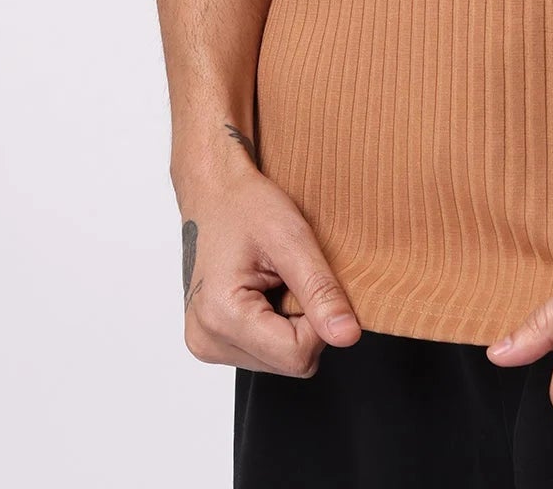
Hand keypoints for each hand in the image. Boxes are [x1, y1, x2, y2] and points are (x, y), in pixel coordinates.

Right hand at [178, 157, 360, 377]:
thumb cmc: (245, 205)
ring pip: (278, 360)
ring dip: (288, 323)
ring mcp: (205, 343)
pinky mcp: (210, 341)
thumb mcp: (292, 239)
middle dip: (303, 322)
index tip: (311, 281)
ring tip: (272, 280)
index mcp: (221, 317)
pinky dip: (273, 324)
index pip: (296, 355)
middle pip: (288, 361)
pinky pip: (263, 351)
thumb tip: (347, 336)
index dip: (320, 322)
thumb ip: (321, 291)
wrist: (214, 191)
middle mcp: (206, 339)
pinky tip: (261, 291)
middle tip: (288, 276)